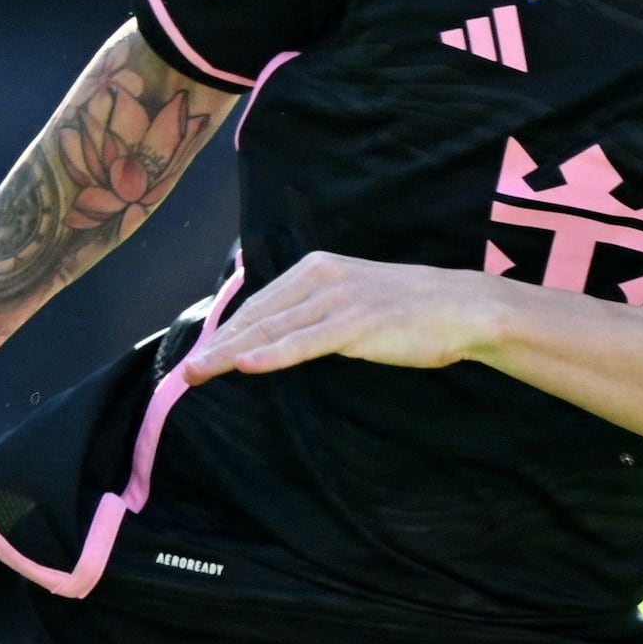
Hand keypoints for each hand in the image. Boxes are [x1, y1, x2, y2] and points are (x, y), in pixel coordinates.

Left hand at [176, 253, 502, 384]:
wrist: (461, 307)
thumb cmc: (409, 310)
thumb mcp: (352, 300)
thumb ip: (316, 313)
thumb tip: (281, 337)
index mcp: (316, 269)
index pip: (259, 305)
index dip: (224, 333)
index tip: (197, 356)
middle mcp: (320, 278)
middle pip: (256, 317)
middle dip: (216, 346)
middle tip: (181, 373)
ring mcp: (338, 300)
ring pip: (272, 330)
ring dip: (229, 354)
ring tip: (196, 373)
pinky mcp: (356, 323)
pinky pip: (305, 342)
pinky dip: (272, 354)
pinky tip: (244, 365)